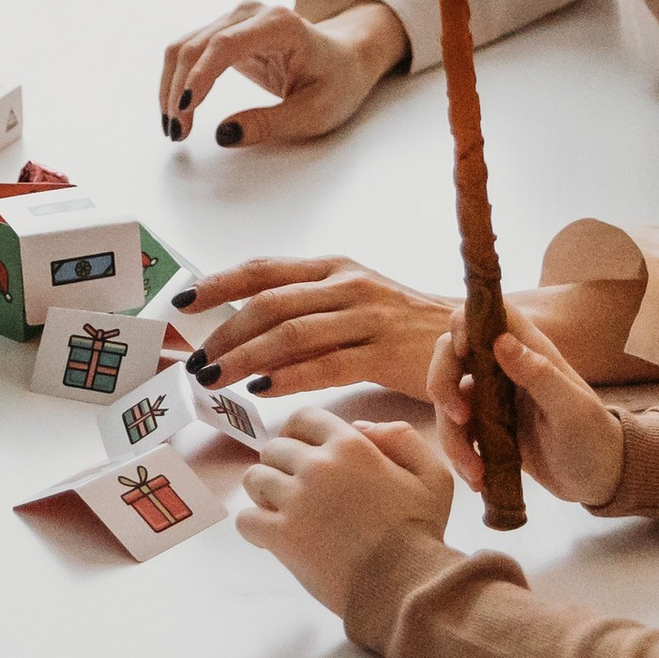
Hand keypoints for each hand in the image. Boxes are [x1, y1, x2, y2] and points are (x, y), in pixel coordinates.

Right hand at [158, 0, 408, 147]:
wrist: (346, 58)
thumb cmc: (337, 83)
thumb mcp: (314, 113)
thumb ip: (270, 124)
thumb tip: (223, 135)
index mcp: (280, 24)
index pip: (226, 45)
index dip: (200, 76)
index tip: (185, 109)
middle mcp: (252, 13)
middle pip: (197, 46)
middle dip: (179, 90)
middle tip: (177, 133)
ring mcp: (235, 18)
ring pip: (185, 47)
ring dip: (171, 86)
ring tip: (174, 127)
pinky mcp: (224, 31)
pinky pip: (189, 51)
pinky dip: (177, 80)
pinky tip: (177, 108)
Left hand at [183, 254, 452, 399]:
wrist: (474, 335)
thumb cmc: (402, 324)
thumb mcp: (353, 298)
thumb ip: (307, 304)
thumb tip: (243, 323)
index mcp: (333, 267)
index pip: (264, 269)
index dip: (219, 283)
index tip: (184, 300)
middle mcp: (347, 285)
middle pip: (270, 304)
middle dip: (225, 332)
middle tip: (197, 359)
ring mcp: (367, 317)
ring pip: (292, 334)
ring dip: (245, 357)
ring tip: (215, 377)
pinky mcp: (385, 353)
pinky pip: (326, 365)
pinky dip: (288, 377)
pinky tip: (261, 389)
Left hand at [235, 408, 453, 616]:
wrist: (405, 586)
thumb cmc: (421, 535)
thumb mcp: (431, 475)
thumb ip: (401, 438)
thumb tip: (360, 427)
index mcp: (350, 446)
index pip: (304, 418)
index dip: (297, 433)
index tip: (301, 452)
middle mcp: (317, 465)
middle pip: (273, 449)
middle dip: (280, 466)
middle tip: (294, 489)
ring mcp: (295, 499)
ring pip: (254, 479)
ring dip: (263, 493)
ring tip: (282, 511)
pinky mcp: (281, 535)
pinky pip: (245, 519)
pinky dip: (253, 527)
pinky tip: (270, 538)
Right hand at [427, 303, 625, 507]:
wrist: (600, 480)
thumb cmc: (594, 438)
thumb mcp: (572, 411)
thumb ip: (540, 375)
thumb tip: (502, 342)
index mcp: (528, 352)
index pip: (486, 316)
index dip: (464, 324)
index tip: (461, 354)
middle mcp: (503, 368)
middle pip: (451, 355)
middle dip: (443, 385)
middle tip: (458, 419)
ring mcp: (491, 398)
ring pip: (449, 399)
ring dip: (451, 434)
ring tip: (474, 471)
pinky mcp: (486, 427)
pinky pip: (457, 431)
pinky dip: (459, 454)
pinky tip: (477, 479)